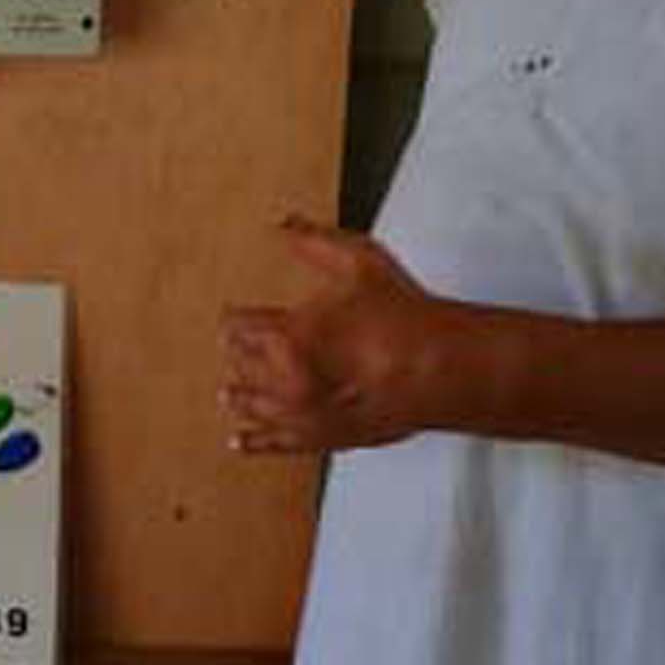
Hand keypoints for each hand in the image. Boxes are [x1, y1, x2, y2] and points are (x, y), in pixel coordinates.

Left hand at [221, 217, 450, 455]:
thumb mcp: (360, 260)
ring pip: (256, 406)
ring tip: (226, 395)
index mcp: (288, 333)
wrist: (438, 369)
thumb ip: (315, 241)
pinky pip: (279, 443)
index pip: (241, 326)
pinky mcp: (324, 436)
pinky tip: (239, 442)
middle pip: (245, 366)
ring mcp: (304, 412)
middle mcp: (286, 376)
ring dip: (240, 397)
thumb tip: (281, 222)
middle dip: (238, 356)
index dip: (233, 320)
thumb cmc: (401, 313)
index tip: (230, 317)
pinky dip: (256, 441)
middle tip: (231, 349)